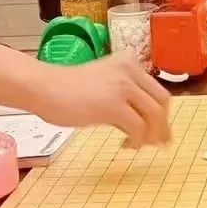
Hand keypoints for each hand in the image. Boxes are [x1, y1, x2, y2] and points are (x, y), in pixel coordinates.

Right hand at [37, 53, 171, 147]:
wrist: (44, 88)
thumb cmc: (66, 90)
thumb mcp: (104, 84)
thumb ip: (124, 98)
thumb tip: (146, 126)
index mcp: (129, 62)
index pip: (158, 91)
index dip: (162, 114)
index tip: (158, 132)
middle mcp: (130, 70)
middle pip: (162, 103)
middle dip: (162, 126)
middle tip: (156, 144)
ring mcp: (123, 86)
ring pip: (154, 116)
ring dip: (150, 136)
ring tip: (137, 145)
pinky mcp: (113, 105)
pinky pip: (138, 128)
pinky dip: (136, 141)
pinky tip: (125, 145)